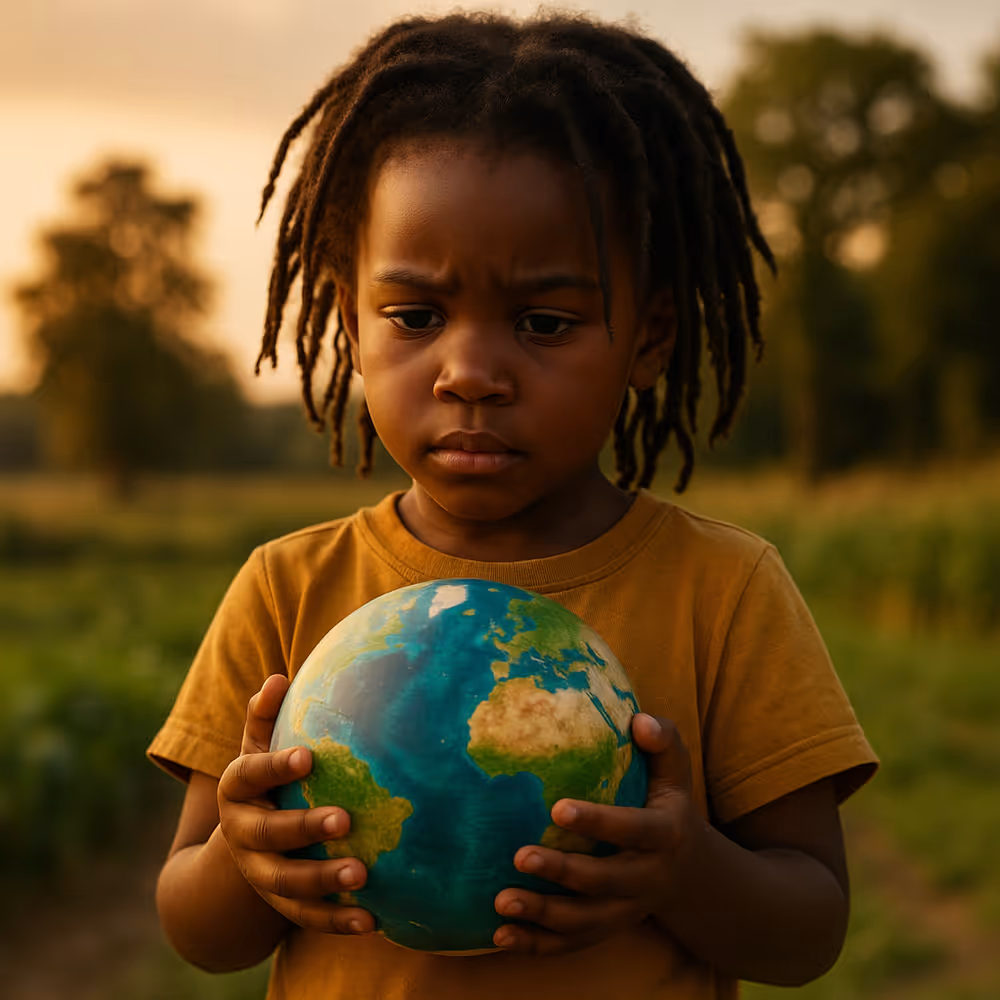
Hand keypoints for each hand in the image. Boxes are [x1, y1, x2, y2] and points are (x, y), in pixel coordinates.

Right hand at [217, 674, 375, 934]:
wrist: (242, 839)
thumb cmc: (267, 776)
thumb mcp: (258, 745)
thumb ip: (266, 715)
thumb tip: (278, 678)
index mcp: (236, 790)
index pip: (249, 775)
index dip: (274, 767)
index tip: (308, 757)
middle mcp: (242, 834)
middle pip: (269, 835)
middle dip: (304, 829)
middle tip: (344, 820)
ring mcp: (258, 873)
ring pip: (285, 883)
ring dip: (322, 882)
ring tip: (361, 874)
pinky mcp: (279, 904)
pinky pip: (306, 917)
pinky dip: (337, 920)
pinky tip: (372, 920)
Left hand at [493, 713, 702, 955]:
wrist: (691, 872)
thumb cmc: (669, 806)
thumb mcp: (675, 773)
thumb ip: (664, 742)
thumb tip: (639, 720)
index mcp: (664, 835)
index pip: (633, 830)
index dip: (598, 822)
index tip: (557, 809)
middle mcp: (647, 878)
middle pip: (604, 883)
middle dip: (562, 872)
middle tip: (520, 856)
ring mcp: (627, 911)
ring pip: (585, 922)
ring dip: (542, 915)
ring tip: (501, 901)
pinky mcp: (608, 929)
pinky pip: (572, 944)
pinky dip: (537, 945)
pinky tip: (501, 935)